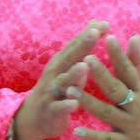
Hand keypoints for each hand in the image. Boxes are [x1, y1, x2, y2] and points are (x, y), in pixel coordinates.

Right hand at [10, 21, 109, 139]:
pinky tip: (75, 104)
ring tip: (84, 66)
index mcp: (62, 62)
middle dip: (82, 45)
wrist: (35, 116)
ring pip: (62, 81)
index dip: (89, 34)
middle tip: (94, 34)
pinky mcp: (50, 110)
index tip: (104, 24)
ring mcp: (51, 91)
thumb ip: (82, 47)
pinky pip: (58, 107)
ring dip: (73, 74)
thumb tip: (98, 23)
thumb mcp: (69, 65)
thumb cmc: (59, 86)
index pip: (76, 45)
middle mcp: (55, 73)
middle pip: (69, 57)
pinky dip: (66, 105)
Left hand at [74, 34, 139, 139]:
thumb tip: (134, 37)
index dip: (119, 55)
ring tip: (70, 91)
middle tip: (86, 58)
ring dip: (89, 102)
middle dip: (102, 74)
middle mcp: (136, 106)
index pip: (129, 70)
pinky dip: (92, 136)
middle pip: (117, 88)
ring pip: (107, 113)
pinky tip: (76, 131)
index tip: (108, 38)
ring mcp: (130, 126)